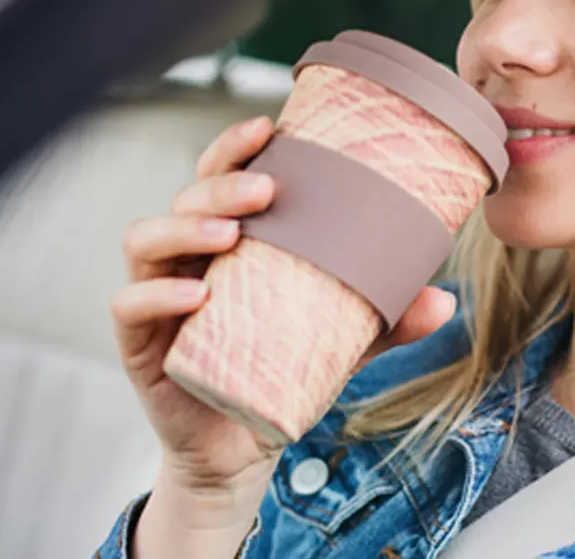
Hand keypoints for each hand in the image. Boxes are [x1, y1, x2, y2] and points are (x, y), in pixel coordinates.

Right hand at [111, 116, 459, 496]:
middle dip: (221, 184)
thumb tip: (445, 301)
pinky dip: (156, 294)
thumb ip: (387, 322)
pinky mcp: (139, 343)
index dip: (234, 146)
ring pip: (146, 239)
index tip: (270, 127)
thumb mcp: (341, 343)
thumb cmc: (280, 372)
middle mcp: (185, 257)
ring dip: (185, 226)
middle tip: (265, 190)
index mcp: (227, 240)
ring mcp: (157, 296)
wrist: (241, 447)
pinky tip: (197, 293)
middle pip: (186, 196)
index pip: (218, 176)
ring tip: (230, 235)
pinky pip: (129, 305)